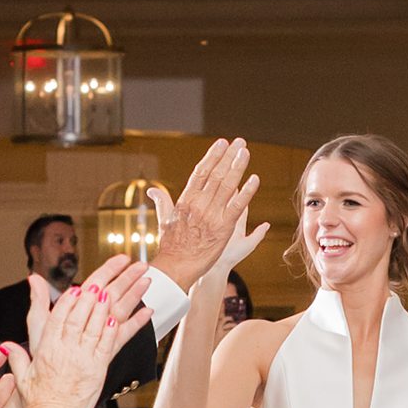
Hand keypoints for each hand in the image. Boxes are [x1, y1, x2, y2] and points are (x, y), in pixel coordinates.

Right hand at [20, 276, 127, 407]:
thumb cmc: (40, 401)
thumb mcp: (23, 378)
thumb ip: (17, 358)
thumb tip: (6, 346)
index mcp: (47, 350)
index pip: (57, 319)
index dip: (66, 303)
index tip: (74, 290)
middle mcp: (66, 351)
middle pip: (77, 318)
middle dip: (86, 299)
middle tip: (95, 285)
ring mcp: (83, 359)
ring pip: (94, 328)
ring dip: (101, 310)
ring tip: (107, 294)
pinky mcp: (98, 368)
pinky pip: (107, 344)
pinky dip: (111, 330)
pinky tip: (115, 318)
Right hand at [149, 145, 266, 289]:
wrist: (177, 266)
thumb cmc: (171, 245)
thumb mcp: (164, 220)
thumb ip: (162, 202)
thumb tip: (152, 190)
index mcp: (185, 199)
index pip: (200, 171)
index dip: (212, 156)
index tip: (222, 143)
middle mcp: (199, 203)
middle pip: (216, 174)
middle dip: (229, 156)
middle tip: (240, 142)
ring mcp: (212, 214)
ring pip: (227, 185)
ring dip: (238, 167)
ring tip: (245, 152)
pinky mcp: (224, 227)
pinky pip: (237, 206)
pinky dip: (246, 192)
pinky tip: (254, 179)